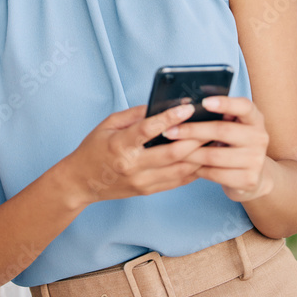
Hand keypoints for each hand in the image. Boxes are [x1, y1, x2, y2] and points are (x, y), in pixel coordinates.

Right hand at [60, 104, 204, 206]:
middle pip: (172, 152)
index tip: (188, 107)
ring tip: (214, 141)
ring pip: (180, 169)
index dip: (170, 118)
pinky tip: (203, 158)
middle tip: (212, 125)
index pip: (148, 129)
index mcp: (120, 145)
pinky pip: (177, 181)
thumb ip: (134, 115)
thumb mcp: (108, 124)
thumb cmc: (94, 149)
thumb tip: (161, 105)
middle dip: (195, 138)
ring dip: (200, 155)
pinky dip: (193, 169)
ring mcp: (142, 181)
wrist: (82, 182)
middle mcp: (133, 165)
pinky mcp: (148, 190)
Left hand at [161, 96, 272, 201]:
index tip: (204, 102)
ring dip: (189, 153)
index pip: (244, 106)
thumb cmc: (235, 145)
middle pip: (222, 130)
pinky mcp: (248, 179)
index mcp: (255, 118)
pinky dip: (198, 170)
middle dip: (192, 130)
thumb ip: (219, 116)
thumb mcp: (234, 127)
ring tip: (173, 150)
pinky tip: (187, 166)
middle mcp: (260, 137)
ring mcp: (256, 160)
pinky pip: (215, 174)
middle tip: (170, 131)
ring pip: (214, 155)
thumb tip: (184, 107)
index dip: (225, 103)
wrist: (255, 176)